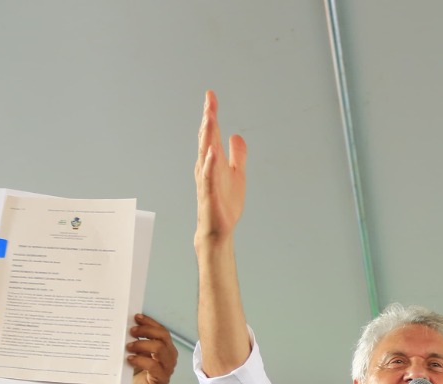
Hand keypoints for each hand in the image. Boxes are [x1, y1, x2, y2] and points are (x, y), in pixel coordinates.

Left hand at [126, 314, 177, 383]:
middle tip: (131, 330)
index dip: (150, 322)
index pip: (162, 330)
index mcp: (167, 348)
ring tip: (128, 346)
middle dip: (146, 330)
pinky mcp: (162, 379)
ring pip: (159, 348)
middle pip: (163, 336)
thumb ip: (138, 341)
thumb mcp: (138, 353)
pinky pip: (153, 365)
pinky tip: (129, 359)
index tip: (136, 316)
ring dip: (142, 344)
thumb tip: (128, 325)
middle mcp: (170, 356)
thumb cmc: (136, 373)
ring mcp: (168, 368)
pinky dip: (140, 360)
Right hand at [194, 90, 246, 244]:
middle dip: (208, 118)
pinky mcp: (209, 193)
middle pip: (206, 138)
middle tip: (209, 100)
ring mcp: (206, 179)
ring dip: (207, 136)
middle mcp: (207, 166)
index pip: (212, 133)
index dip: (211, 114)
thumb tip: (237, 135)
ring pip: (204, 153)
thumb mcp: (237, 174)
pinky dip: (210, 164)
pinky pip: (208, 176)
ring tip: (209, 118)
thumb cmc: (225, 203)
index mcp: (214, 160)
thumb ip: (238, 155)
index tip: (211, 95)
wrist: (219, 229)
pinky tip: (213, 152)